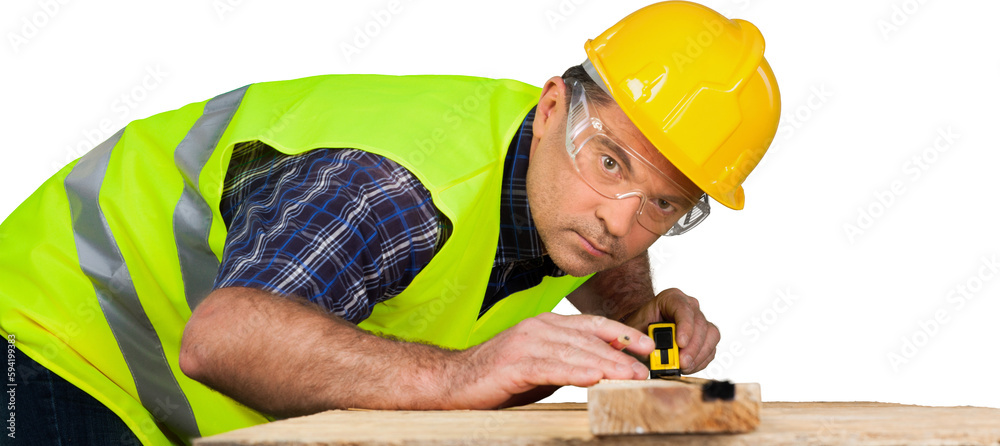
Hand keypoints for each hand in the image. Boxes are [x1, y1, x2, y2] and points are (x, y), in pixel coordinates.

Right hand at [446, 312, 654, 408]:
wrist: (453, 381)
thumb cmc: (499, 376)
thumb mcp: (542, 366)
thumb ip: (570, 362)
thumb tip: (607, 371)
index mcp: (547, 323)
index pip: (593, 325)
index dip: (623, 335)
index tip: (649, 348)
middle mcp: (539, 327)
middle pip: (589, 340)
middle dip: (621, 355)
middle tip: (645, 371)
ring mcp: (525, 343)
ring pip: (575, 353)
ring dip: (606, 366)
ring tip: (629, 377)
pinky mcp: (514, 364)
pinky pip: (551, 368)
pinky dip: (575, 373)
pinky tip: (593, 379)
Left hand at [622, 288, 719, 373]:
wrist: (643, 334)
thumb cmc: (639, 329)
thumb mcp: (635, 332)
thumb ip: (644, 339)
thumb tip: (654, 350)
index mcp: (671, 298)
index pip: (683, 308)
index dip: (685, 326)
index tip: (680, 343)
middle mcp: (689, 306)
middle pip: (699, 324)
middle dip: (692, 346)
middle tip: (682, 362)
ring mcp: (700, 320)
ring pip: (711, 335)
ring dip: (698, 355)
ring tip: (683, 367)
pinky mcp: (706, 336)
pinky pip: (711, 349)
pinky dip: (701, 361)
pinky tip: (688, 367)